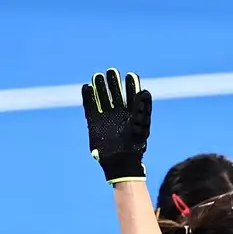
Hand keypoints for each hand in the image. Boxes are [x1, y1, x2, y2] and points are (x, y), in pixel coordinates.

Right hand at [82, 68, 152, 183]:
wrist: (122, 163)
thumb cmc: (134, 146)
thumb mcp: (141, 125)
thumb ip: (142, 108)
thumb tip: (145, 91)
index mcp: (131, 114)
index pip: (131, 95)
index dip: (131, 85)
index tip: (130, 75)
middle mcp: (118, 114)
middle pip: (115, 94)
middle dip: (113, 82)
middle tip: (111, 71)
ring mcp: (106, 118)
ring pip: (103, 98)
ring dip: (100, 87)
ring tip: (98, 76)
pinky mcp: (94, 123)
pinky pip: (90, 107)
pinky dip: (88, 98)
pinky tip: (87, 87)